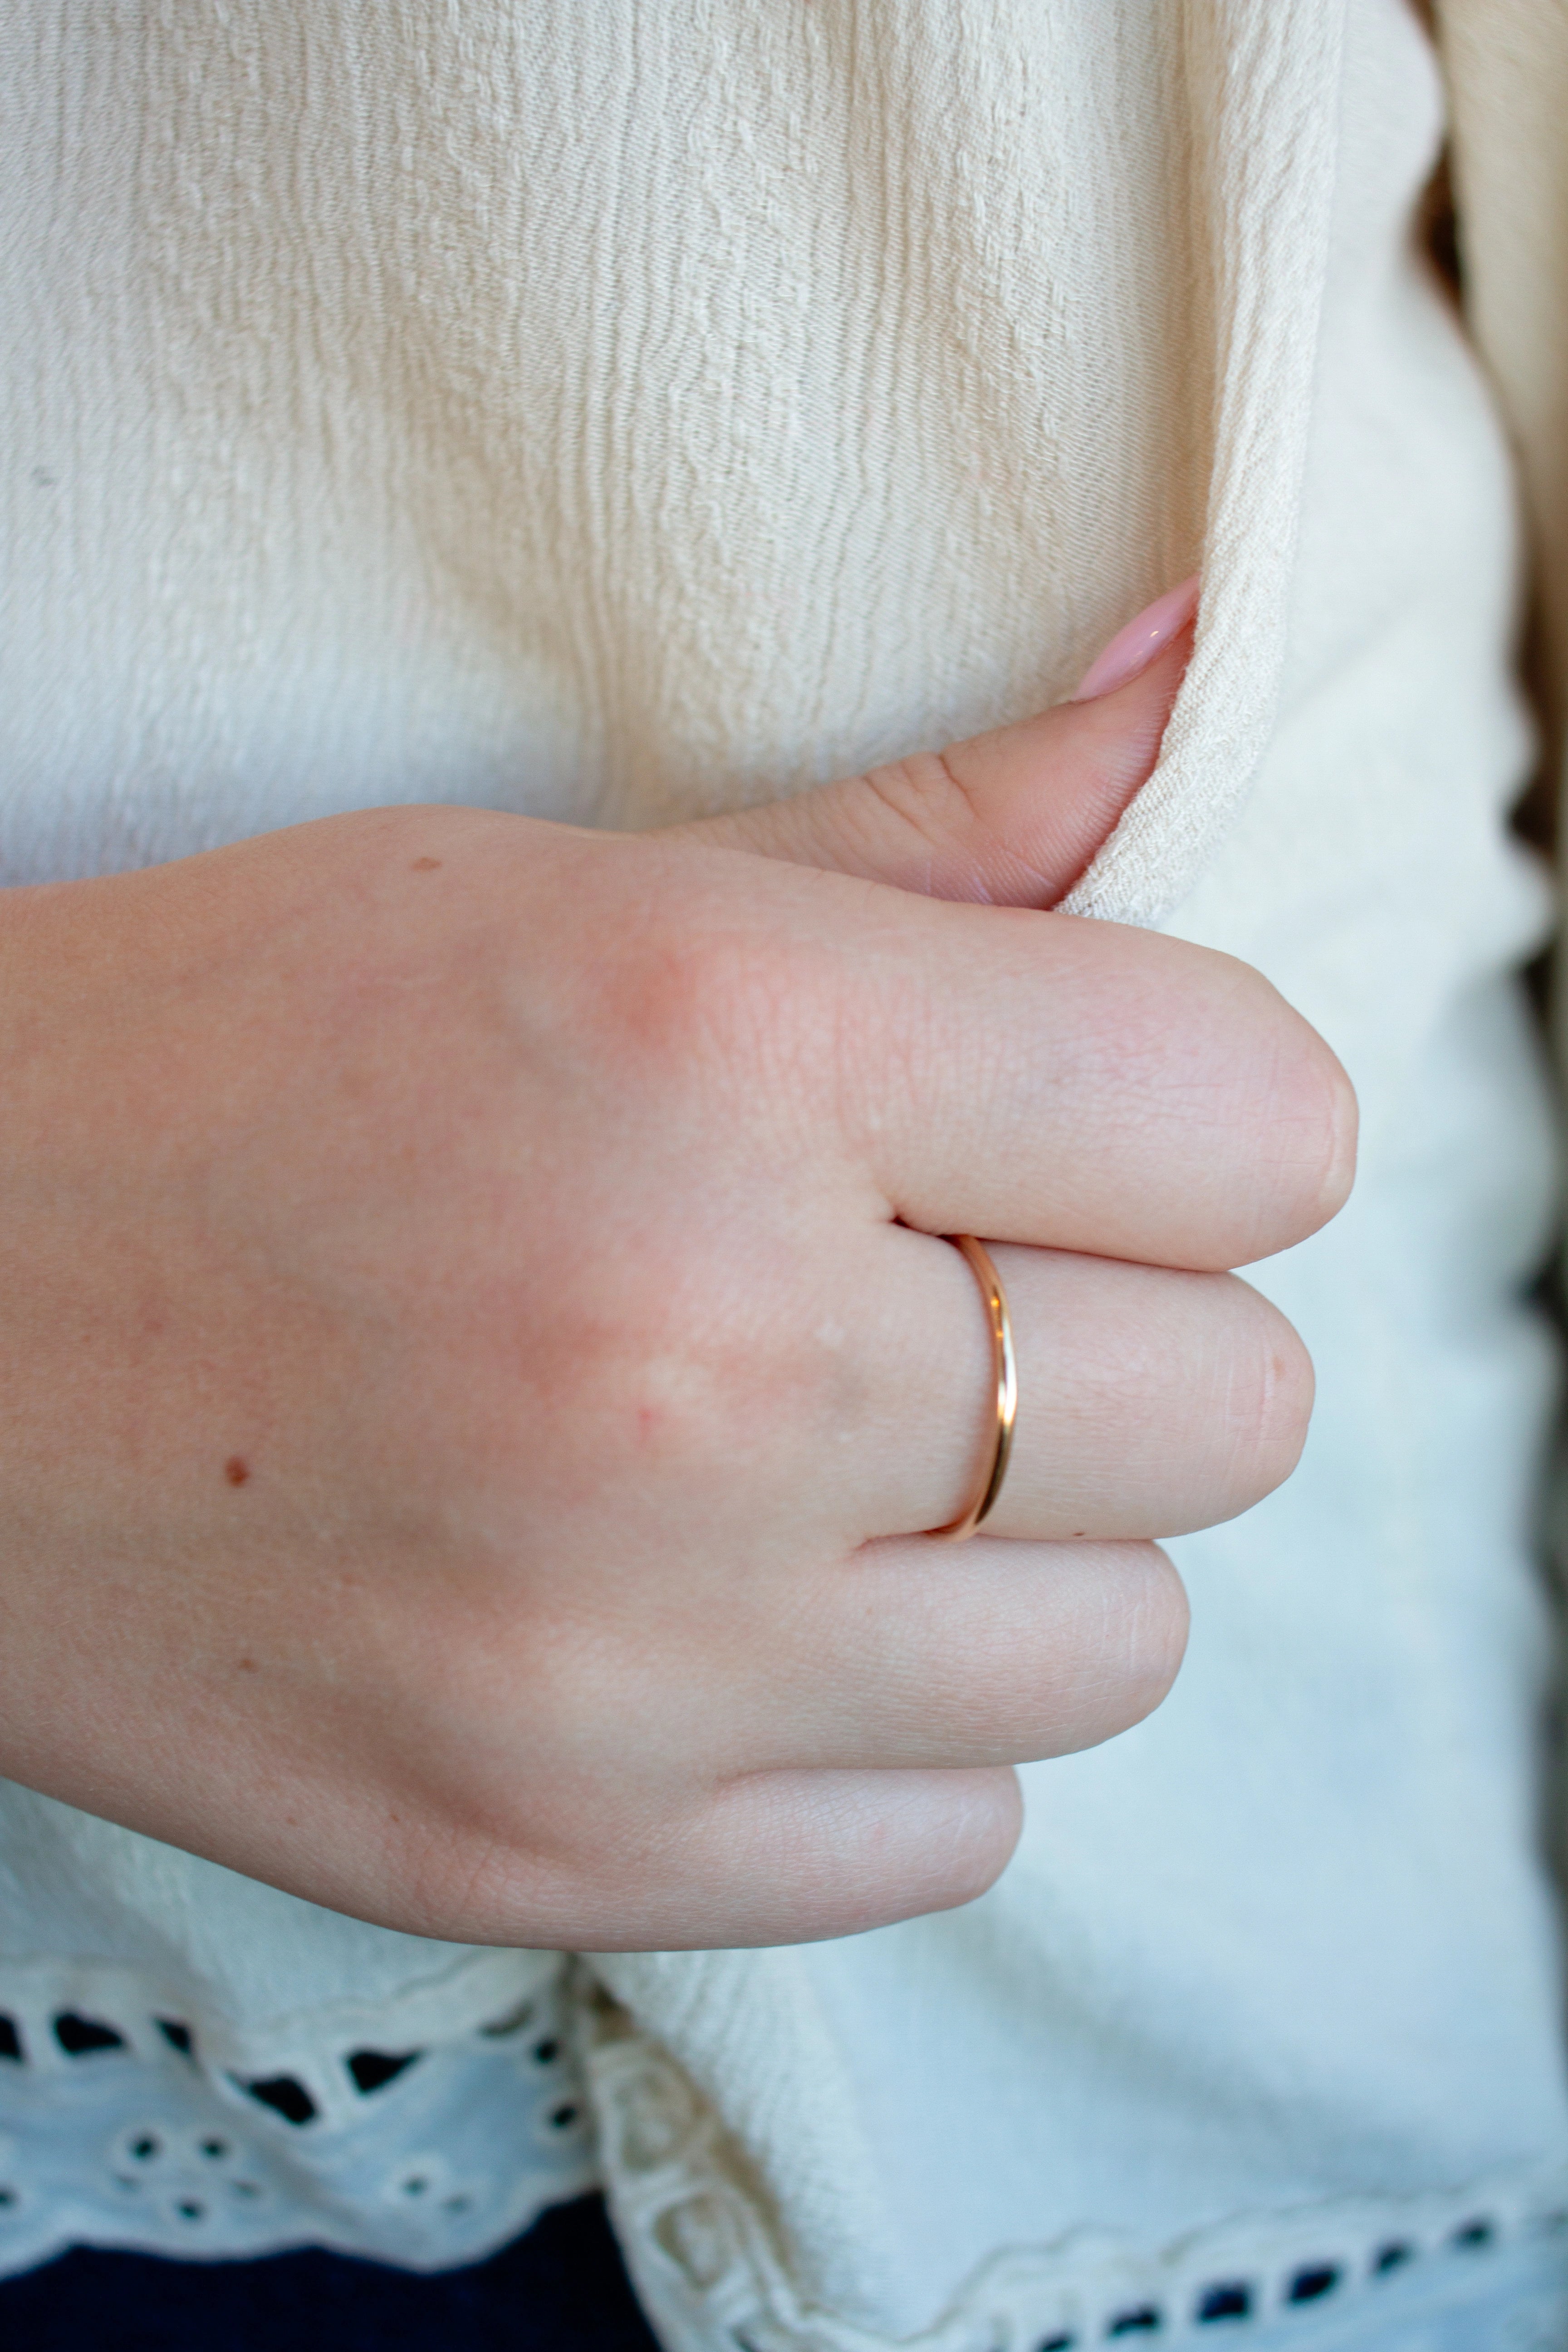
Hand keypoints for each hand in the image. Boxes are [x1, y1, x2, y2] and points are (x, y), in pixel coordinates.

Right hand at [0, 602, 1352, 1948]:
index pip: (1262, 1122)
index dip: (1197, 1109)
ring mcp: (637, 1664)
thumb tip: (1188, 672)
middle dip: (1128, 1326)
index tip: (1078, 1116)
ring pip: (1126, 1642)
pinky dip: (890, 1720)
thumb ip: (931, 823)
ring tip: (833, 1457)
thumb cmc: (223, 1057)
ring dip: (1026, 1542)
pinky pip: (959, 1828)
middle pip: (1236, 1405)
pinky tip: (741, 1611)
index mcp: (721, 1045)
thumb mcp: (561, 879)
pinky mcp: (567, 1859)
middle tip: (940, 1281)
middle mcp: (707, 1372)